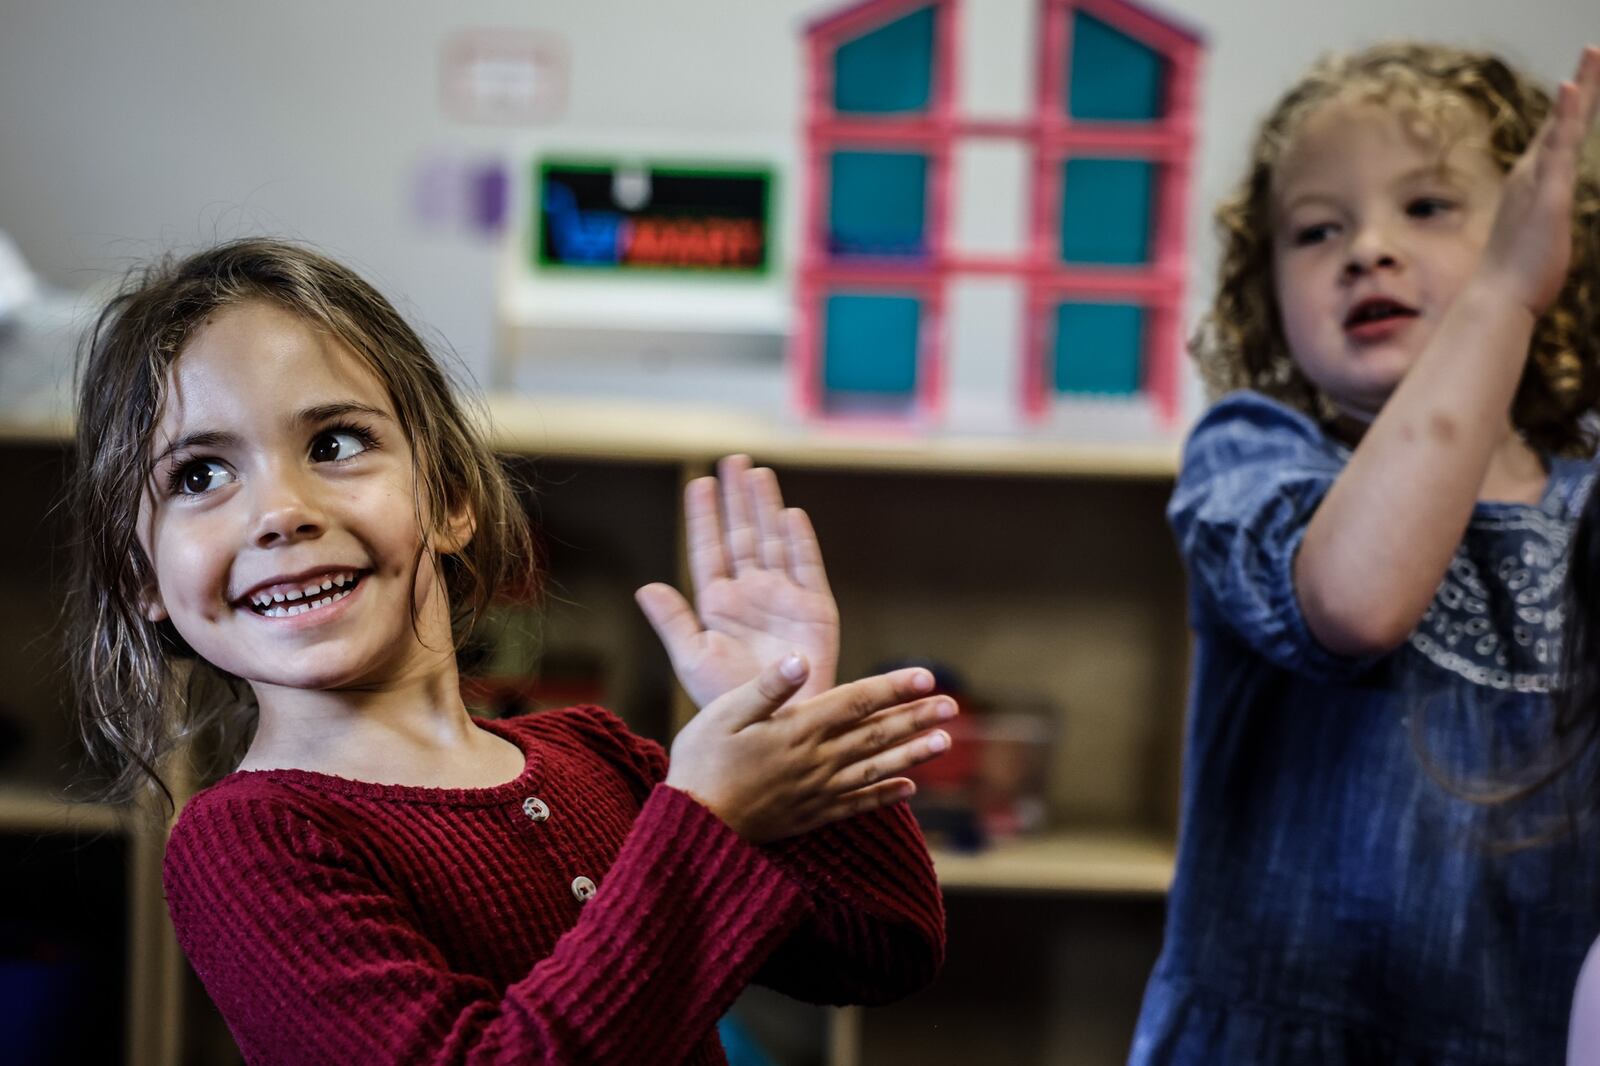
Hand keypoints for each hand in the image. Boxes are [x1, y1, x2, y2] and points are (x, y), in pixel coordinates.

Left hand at [636, 455, 839, 707]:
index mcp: (717, 605)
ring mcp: (783, 599)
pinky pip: (806, 567)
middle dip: (736, 499)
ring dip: (765, 508)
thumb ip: (673, 621)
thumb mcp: (693, 660)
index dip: (703, 517)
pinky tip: (789, 515)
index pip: (708, 549)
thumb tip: (646, 586)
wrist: (774, 727)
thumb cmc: (730, 702)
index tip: (697, 482)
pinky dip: (799, 541)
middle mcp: (751, 594)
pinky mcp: (814, 609)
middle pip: (742, 535)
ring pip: (772, 541)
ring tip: (757, 473)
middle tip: (732, 461)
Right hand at [665, 655, 956, 842]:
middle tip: (953, 705)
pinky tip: (909, 789)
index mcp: (798, 728)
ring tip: (944, 742)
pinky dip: (886, 796)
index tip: (927, 675)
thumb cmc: (701, 762)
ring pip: (877, 768)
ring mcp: (818, 790)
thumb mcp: (722, 714)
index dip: (894, 686)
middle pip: (877, 733)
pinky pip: (859, 805)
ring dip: (913, 754)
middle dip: (916, 717)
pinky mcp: (812, 815)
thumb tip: (800, 658)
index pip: (857, 701)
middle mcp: (817, 760)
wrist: (693, 827)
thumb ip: (766, 687)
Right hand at [1479, 45, 1599, 313]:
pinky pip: (1557, 148)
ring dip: (1579, 89)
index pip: (1558, 139)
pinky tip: (1572, 90)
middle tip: (1595, 48)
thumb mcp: (1536, 245)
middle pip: (1562, 122)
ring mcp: (1537, 183)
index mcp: (1534, 186)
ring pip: (1562, 127)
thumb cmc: (1517, 279)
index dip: (1573, 108)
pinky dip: (1564, 116)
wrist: (1497, 300)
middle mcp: (1532, 177)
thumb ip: (1540, 228)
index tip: (1584, 79)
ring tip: (1593, 54)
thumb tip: (1538, 237)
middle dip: (1583, 84)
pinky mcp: (1546, 195)